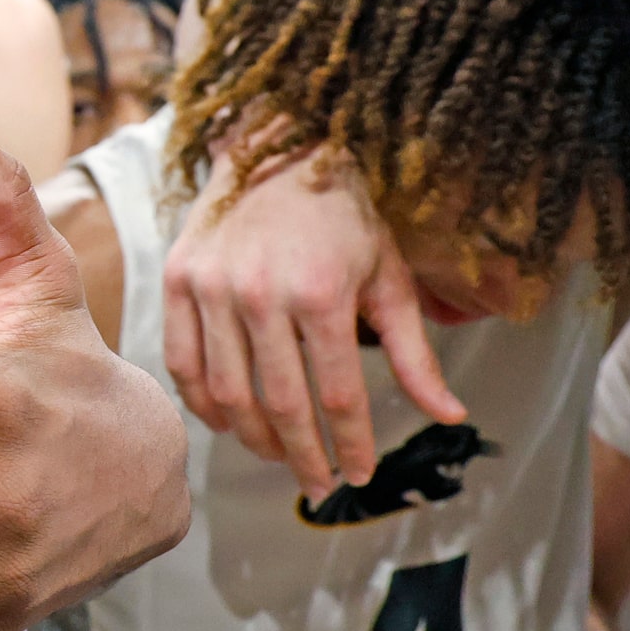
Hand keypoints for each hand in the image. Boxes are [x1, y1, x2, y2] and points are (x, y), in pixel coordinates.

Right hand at [164, 140, 461, 499]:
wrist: (278, 146)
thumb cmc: (344, 214)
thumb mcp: (389, 277)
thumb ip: (415, 353)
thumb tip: (451, 416)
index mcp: (321, 292)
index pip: (337, 396)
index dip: (350, 444)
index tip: (359, 474)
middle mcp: (260, 291)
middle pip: (281, 404)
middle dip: (303, 456)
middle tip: (319, 485)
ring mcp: (211, 286)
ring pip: (227, 394)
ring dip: (253, 439)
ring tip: (278, 456)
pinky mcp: (178, 279)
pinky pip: (183, 363)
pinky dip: (202, 404)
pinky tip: (228, 423)